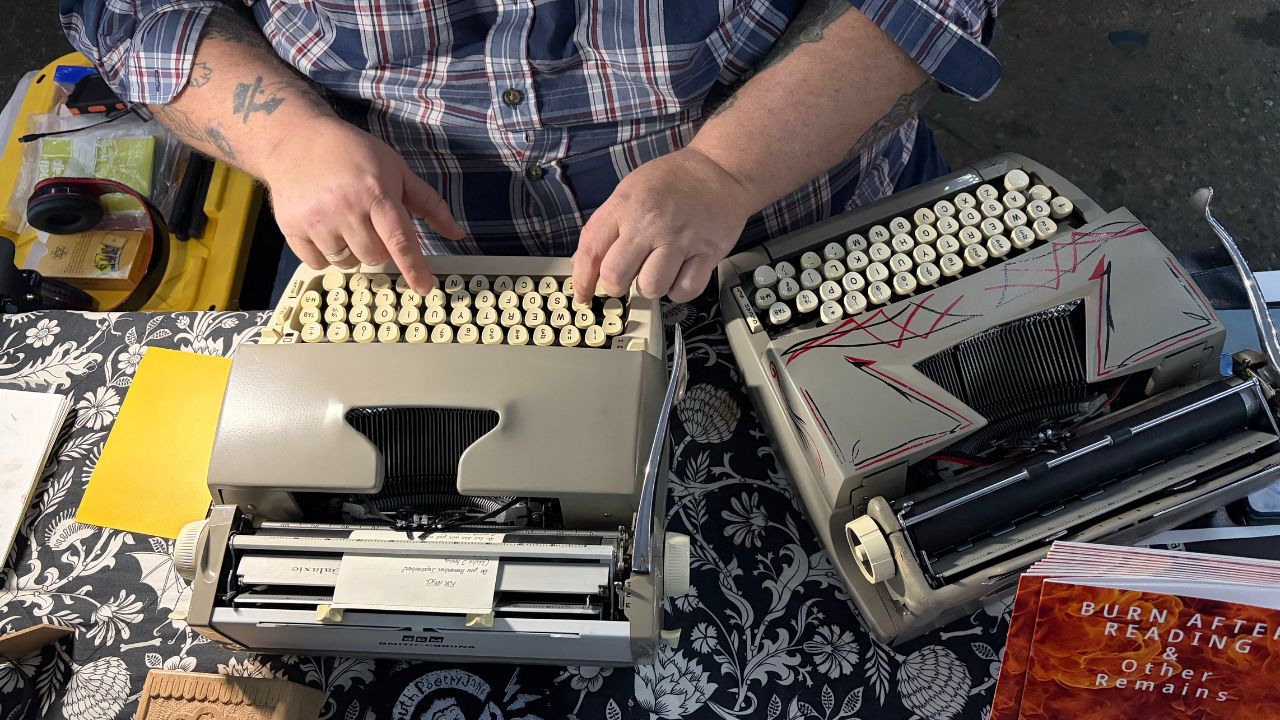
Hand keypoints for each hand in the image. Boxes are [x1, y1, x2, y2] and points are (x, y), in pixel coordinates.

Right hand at [262, 117, 464, 292]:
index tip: (423, 287)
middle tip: (371, 225)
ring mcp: (316, 220)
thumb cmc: (353, 153)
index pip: (400, 240)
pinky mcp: (291, 228)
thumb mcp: (396, 169)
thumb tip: (456, 233)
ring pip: (347, 263)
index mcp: (375, 192)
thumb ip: (428, 203)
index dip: (414, 267)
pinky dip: (326, 255)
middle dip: (380, 248)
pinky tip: (324, 228)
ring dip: (353, 252)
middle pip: (375, 257)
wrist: (296, 139)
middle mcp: (345, 208)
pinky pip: (319, 264)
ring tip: (345, 222)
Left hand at [571, 146, 755, 304]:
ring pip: (651, 288)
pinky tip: (678, 275)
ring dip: (650, 287)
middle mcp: (651, 224)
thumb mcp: (629, 191)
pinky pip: (684, 290)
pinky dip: (678, 290)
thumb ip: (606, 226)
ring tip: (657, 271)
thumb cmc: (672, 181)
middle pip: (617, 276)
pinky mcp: (708, 252)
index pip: (591, 251)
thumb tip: (583, 264)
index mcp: (626, 206)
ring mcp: (681, 239)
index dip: (582, 280)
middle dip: (616, 286)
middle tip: (625, 280)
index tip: (582, 294)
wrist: (720, 169)